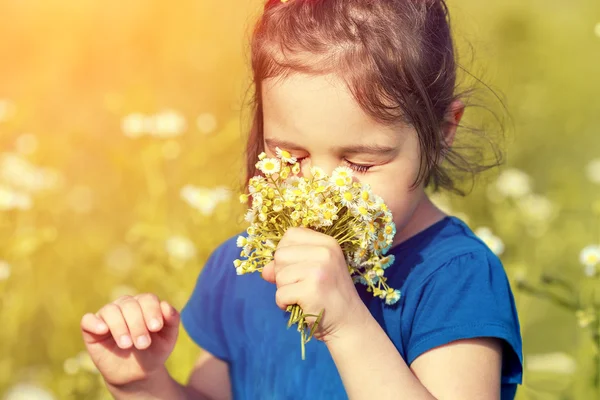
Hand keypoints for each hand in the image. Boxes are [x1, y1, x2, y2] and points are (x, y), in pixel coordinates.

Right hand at [80, 294, 179, 386]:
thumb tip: (166, 306)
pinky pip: (88, 320)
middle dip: (137, 324)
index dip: (152, 311)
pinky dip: (95, 323)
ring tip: (127, 345)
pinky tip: (103, 330)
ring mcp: (108, 316)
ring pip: (111, 310)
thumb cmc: (154, 351)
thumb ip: (171, 321)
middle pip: (130, 304)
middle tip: (143, 344)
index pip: (147, 299)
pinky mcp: (91, 329)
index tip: (155, 328)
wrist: (137, 373)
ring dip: (120, 326)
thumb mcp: (168, 338)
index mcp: (144, 305)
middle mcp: (125, 305)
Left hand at [261, 227, 368, 341]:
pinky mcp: (311, 290)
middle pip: (281, 254)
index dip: (285, 251)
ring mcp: (319, 270)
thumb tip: (265, 270)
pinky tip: (301, 306)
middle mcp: (325, 252)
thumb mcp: (314, 272)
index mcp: (327, 243)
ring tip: (302, 296)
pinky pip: (280, 294)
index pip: (291, 234)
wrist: (350, 323)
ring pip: (279, 275)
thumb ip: (288, 265)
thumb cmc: (329, 296)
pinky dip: (284, 304)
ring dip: (284, 290)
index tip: (295, 267)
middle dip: (283, 273)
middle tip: (300, 285)